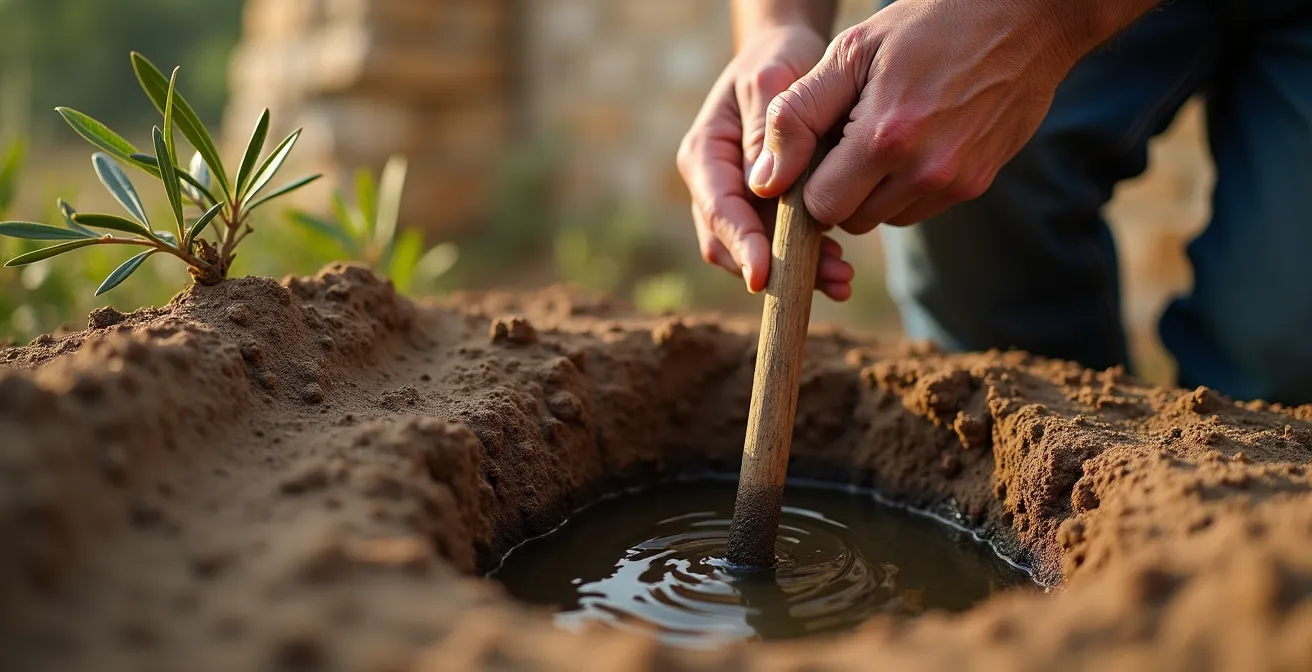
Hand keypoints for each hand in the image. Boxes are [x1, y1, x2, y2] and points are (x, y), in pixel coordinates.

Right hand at [677, 26, 855, 300]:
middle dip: (775, 267)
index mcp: (704, 154)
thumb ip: (767, 130)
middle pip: (731, 243)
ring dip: (797, 270)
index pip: (718, 208)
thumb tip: (765, 187)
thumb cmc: (778, 61)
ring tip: (841, 278)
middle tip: (825, 278)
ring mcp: (741, 201)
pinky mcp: (770, 210)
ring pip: (759, 251)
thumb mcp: (771, 82)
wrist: (792, 58)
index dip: (741, 244)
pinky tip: (841, 270)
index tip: (763, 274)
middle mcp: (715, 185)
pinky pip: (783, 245)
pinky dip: (810, 260)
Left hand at [748, 0, 1087, 231]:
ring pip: (884, 218)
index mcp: (885, 138)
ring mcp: (956, 183)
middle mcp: (925, 172)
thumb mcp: (849, 54)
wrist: (1023, 19)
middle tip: (849, 135)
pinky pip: (919, 208)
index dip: (808, 182)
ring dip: (872, 190)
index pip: (819, 206)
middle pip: (850, 219)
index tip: (815, 150)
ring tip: (885, 131)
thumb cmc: (925, 27)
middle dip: (838, 187)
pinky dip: (905, 186)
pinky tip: (915, 139)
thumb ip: (798, 117)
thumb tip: (765, 181)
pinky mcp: (977, 185)